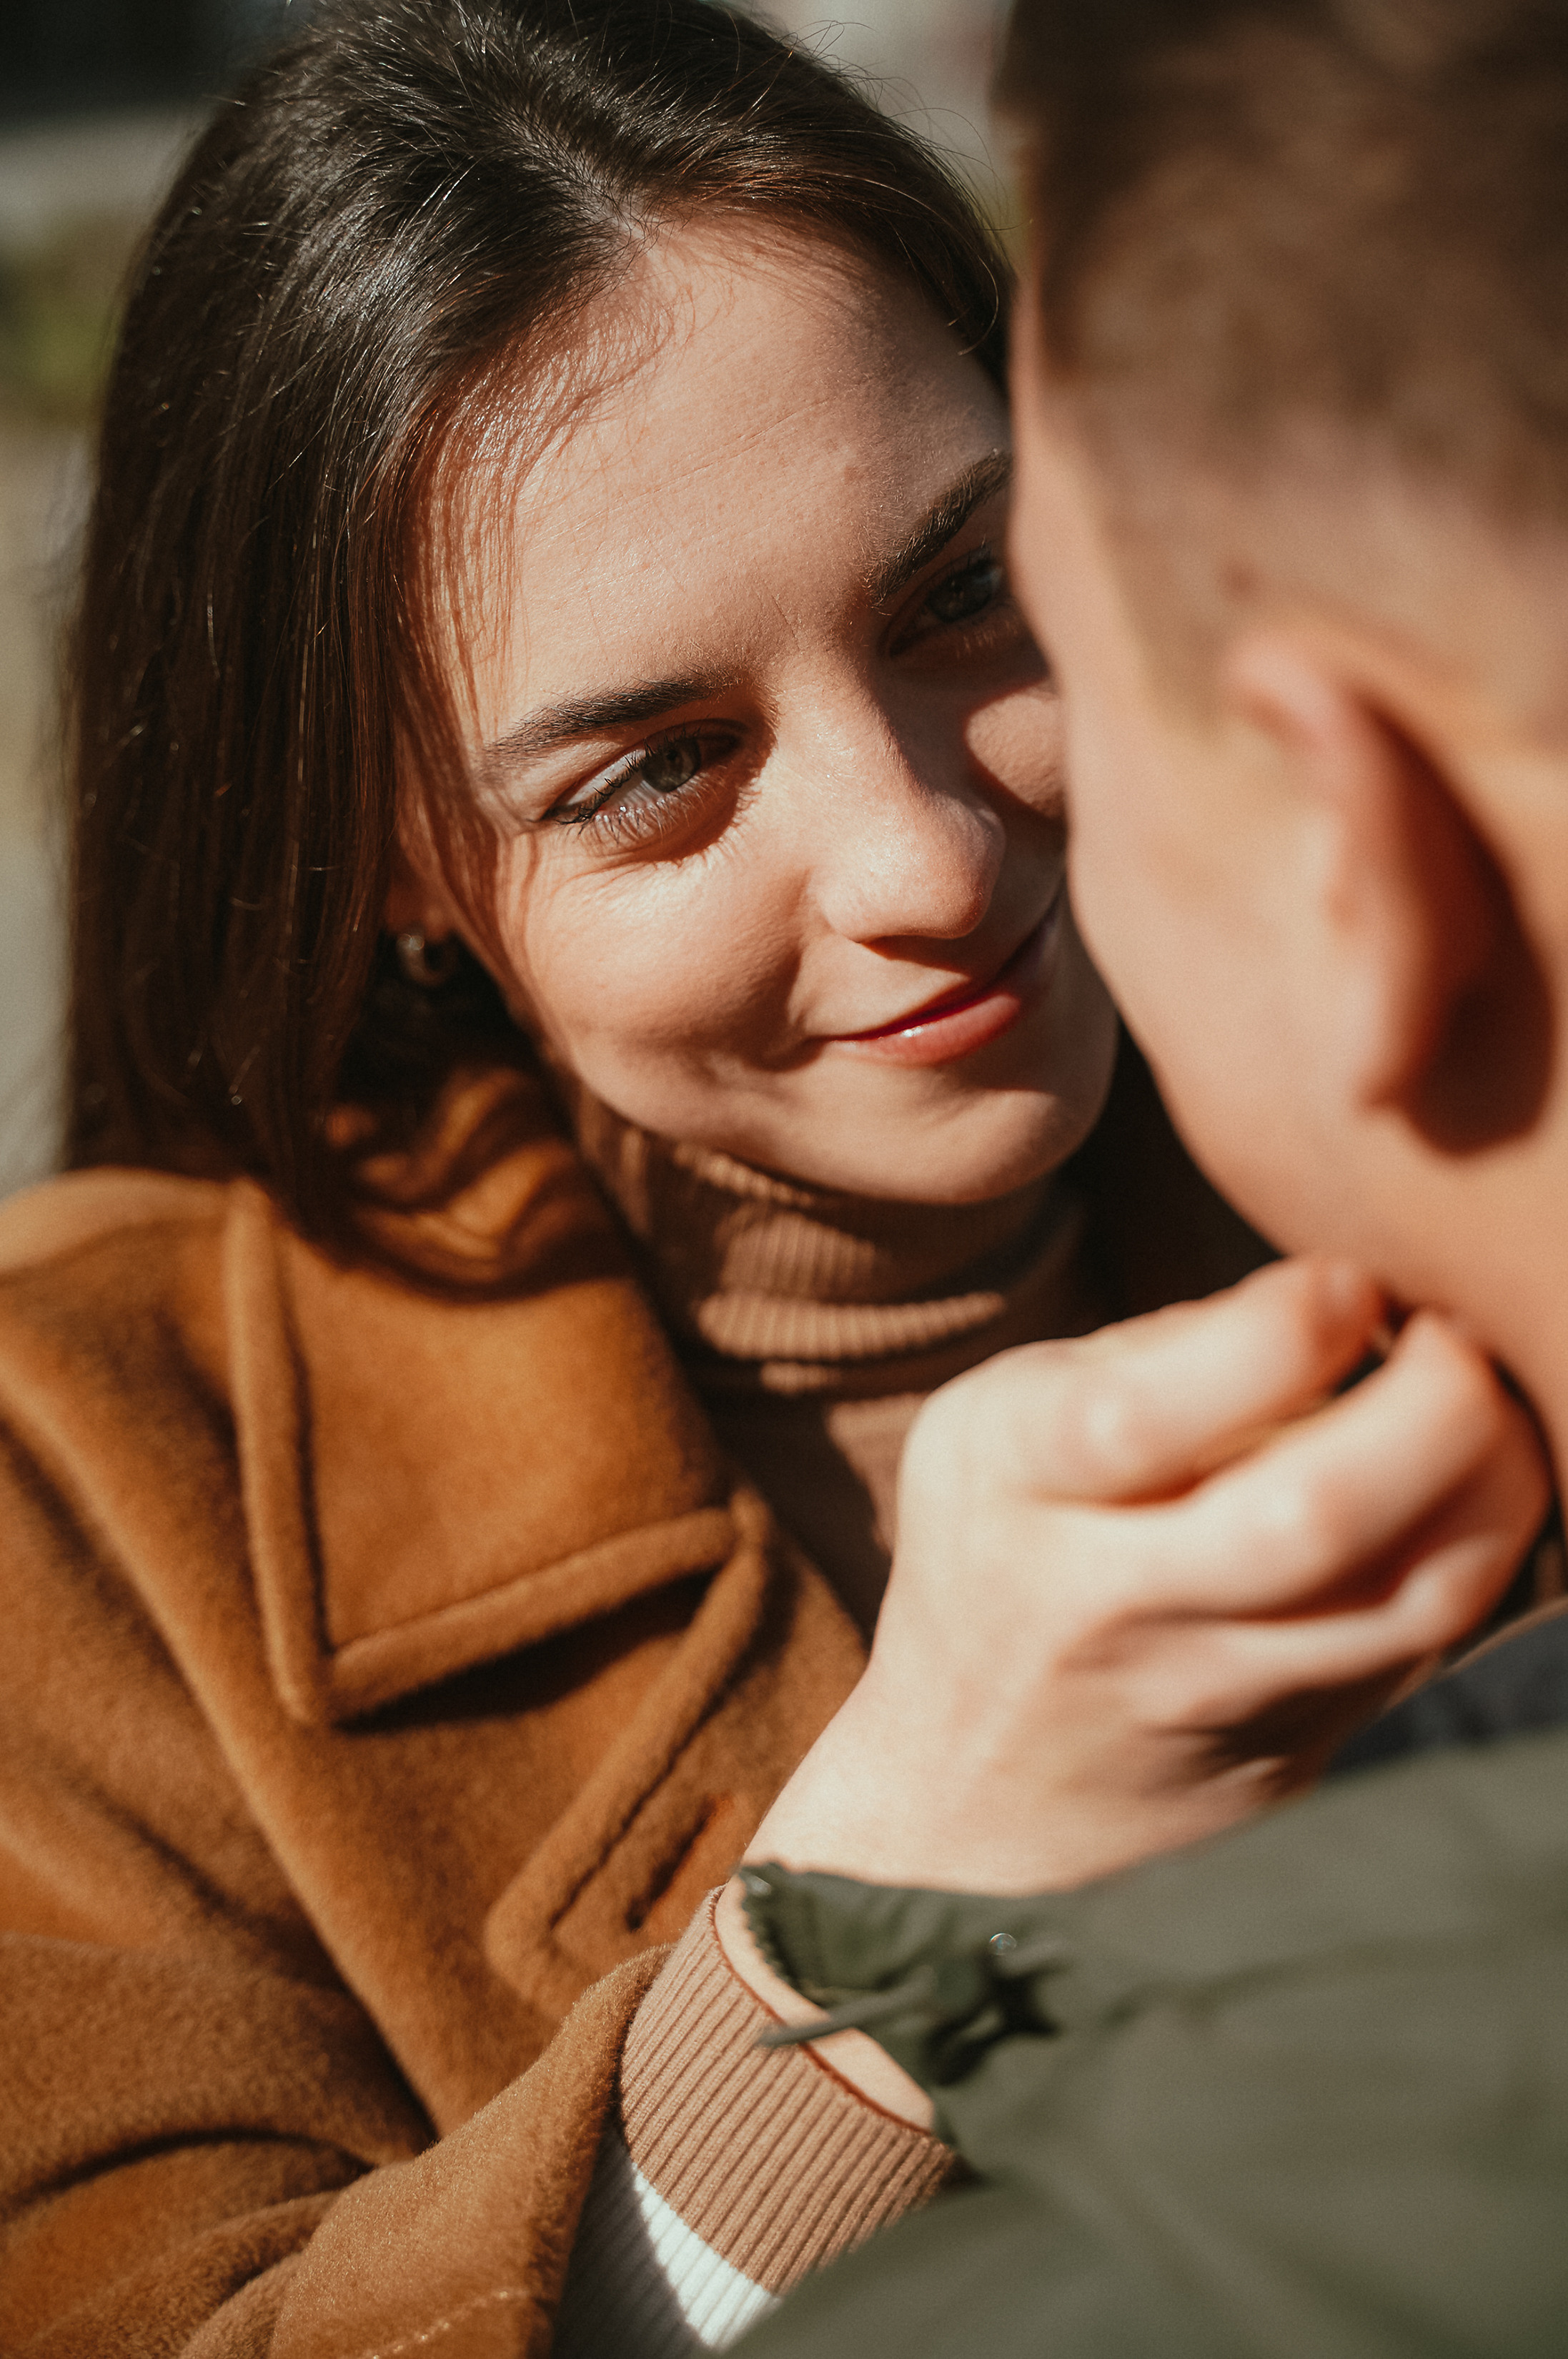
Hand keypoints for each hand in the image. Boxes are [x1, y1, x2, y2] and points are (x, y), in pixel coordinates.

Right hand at [743, 1258, 1549, 1899]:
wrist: (982, 1770)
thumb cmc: (1011, 1531)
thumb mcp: (1010, 1415)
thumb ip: (1152, 1352)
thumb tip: (1344, 1297)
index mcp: (1022, 1483)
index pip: (1141, 1416)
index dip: (1278, 1331)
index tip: (1342, 1284)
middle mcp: (1115, 1602)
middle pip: (1311, 1520)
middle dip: (1431, 1405)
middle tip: (1448, 1339)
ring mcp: (1222, 1692)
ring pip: (1415, 1598)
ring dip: (1499, 1478)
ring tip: (1487, 1405)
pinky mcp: (1310, 1744)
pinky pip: (1440, 1642)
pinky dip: (1491, 1544)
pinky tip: (1476, 1482)